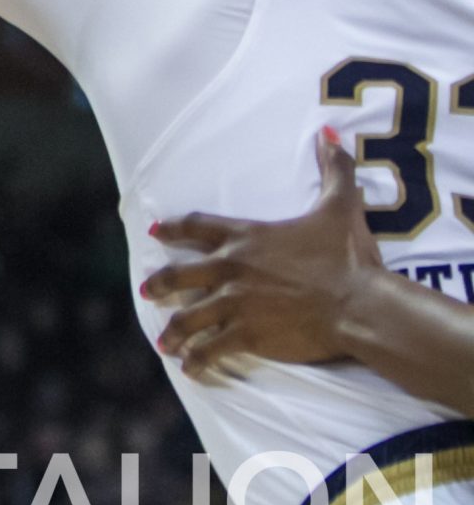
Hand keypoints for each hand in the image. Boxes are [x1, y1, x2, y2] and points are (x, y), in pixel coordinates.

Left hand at [143, 130, 384, 383]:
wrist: (358, 304)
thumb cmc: (347, 257)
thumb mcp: (339, 207)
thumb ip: (333, 170)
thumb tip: (331, 135)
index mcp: (246, 237)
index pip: (198, 227)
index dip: (174, 228)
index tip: (154, 232)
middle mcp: (231, 268)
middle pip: (180, 274)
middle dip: (160, 283)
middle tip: (146, 290)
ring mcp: (235, 303)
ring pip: (189, 317)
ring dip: (174, 330)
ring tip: (164, 343)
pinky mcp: (247, 334)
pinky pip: (212, 349)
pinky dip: (198, 360)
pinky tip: (190, 369)